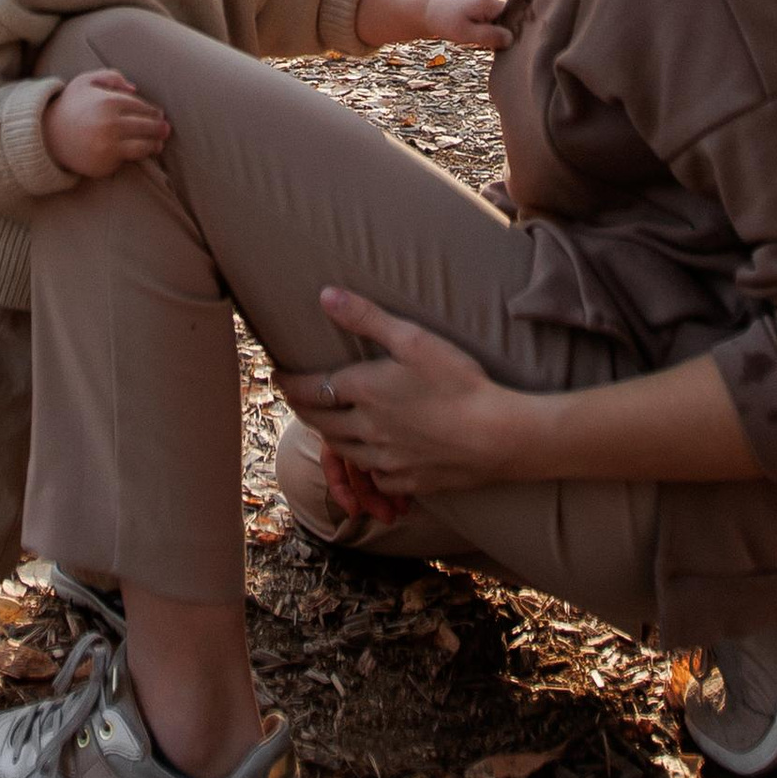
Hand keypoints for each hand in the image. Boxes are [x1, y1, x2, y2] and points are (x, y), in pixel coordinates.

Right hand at [42, 68, 170, 178]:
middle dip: (160, 128)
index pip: (143, 108)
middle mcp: (111, 125)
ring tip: (158, 144)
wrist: (48, 136)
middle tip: (165, 129)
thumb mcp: (86, 80)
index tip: (159, 114)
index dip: (154, 112)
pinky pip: (127, 160)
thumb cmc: (71, 106)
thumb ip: (112, 76)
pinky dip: (134, 157)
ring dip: (154, 145)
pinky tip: (140, 153)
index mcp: (109, 102)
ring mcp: (109, 146)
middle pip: (148, 127)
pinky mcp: (105, 164)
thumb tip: (135, 89)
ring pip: (143, 147)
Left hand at [272, 284, 527, 504]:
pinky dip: (364, 468)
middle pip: (319, 422)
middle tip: (296, 398)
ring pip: (342, 450)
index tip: (278, 375)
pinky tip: (370, 460)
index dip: (288, 382)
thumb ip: (367, 318)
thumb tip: (325, 296)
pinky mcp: (407, 481)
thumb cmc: (460, 381)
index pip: (309, 388)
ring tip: (327, 424)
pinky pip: (374, 478)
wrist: (499, 435)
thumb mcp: (414, 339)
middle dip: (302, 408)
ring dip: (328, 436)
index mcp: (363, 391)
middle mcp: (366, 428)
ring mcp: (385, 459)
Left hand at [416, 0, 510, 49]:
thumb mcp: (466, 34)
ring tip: (471, 26)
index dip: (503, 33)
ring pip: (498, 15)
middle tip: (475, 33)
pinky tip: (472, 21)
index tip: (490, 41)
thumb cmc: (446, 22)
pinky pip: (492, 11)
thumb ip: (489, 36)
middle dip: (495, 29)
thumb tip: (510, 38)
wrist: (431, 8)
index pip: (510, 20)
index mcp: (489, 1)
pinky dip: (485, 19)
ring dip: (489, 25)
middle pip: (505, 17)